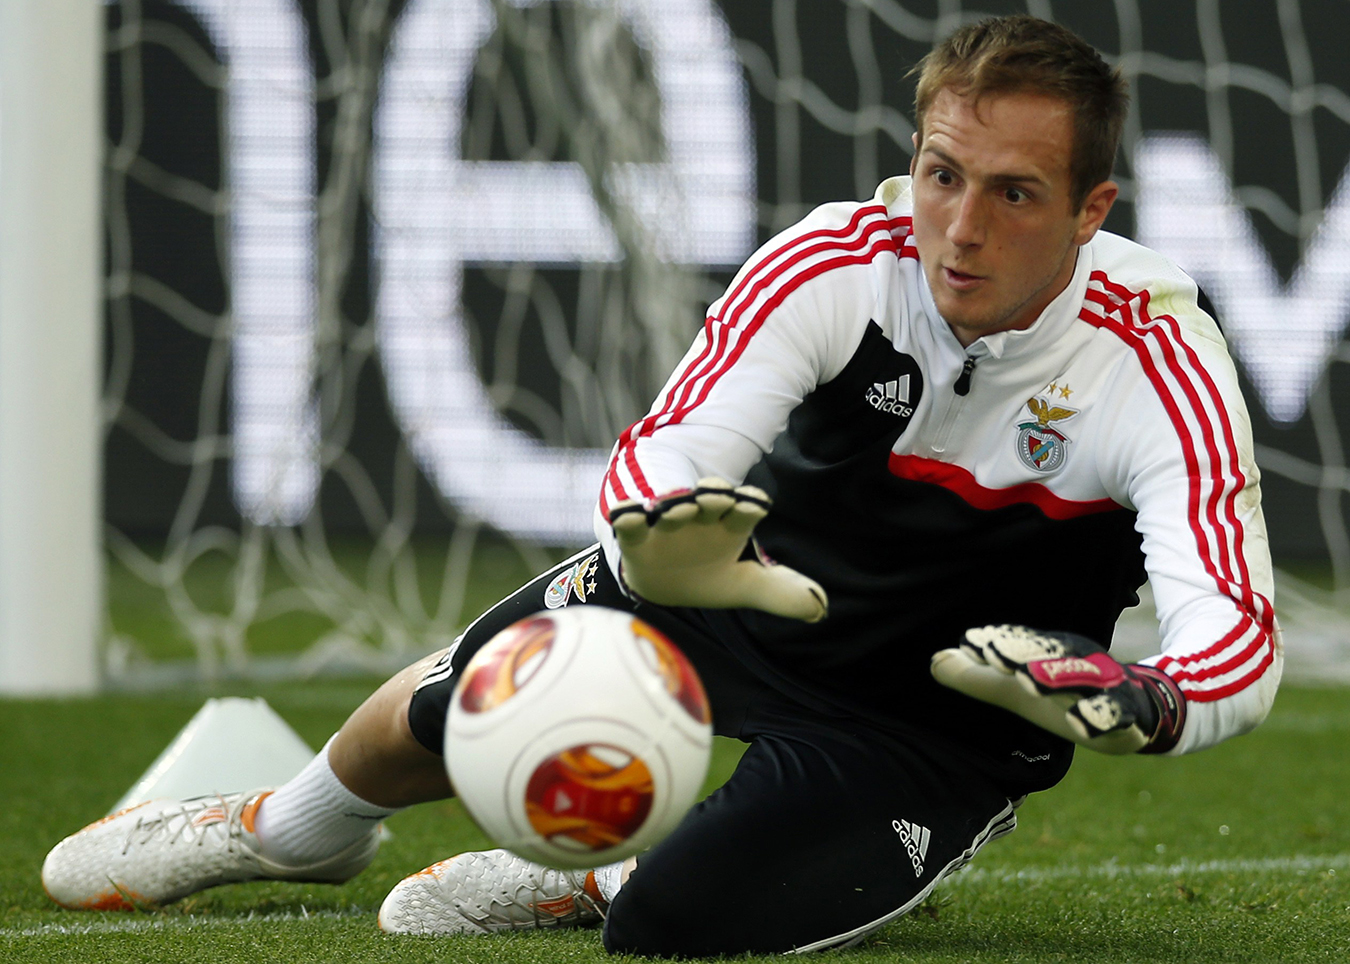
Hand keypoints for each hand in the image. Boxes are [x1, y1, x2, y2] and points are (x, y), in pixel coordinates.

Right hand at [608, 478, 827, 622]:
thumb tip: (819, 609)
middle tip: (718, 497)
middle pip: (710, 501)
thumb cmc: (710, 574)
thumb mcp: (745, 585)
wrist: (665, 580)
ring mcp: (668, 525)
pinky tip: (628, 513)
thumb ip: (779, 593)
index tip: (755, 504)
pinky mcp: (638, 537)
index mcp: (730, 526)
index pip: (745, 509)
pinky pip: (631, 524)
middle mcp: (701, 519)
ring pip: (673, 507)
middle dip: (715, 496)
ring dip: (676, 504)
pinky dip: (628, 517)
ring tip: (678, 506)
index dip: (750, 505)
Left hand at [930, 625, 1184, 753]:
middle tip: (994, 654)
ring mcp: (1104, 687)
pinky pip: (1116, 714)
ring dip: (1056, 676)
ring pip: (1083, 678)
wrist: (1135, 712)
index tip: (971, 642)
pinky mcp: (1127, 715)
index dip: (1000, 642)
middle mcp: (1080, 662)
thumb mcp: (1016, 690)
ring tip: (1027, 680)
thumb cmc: (1065, 696)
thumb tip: (935, 660)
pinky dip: (1101, 716)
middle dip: (1022, 651)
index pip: (1023, 644)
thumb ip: (977, 678)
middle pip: (1050, 653)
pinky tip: (1082, 723)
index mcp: (1053, 653)